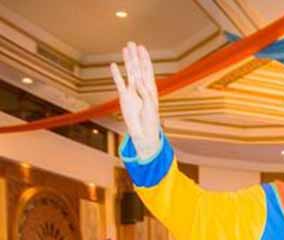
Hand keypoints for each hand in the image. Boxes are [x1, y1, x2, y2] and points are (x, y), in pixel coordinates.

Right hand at [110, 43, 161, 159]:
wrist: (143, 133)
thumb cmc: (151, 121)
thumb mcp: (150, 106)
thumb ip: (145, 93)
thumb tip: (138, 81)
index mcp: (151, 89)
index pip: (148, 71)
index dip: (145, 59)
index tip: (142, 48)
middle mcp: (141, 88)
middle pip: (138, 68)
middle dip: (135, 56)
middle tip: (132, 43)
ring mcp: (132, 91)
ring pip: (129, 73)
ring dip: (127, 61)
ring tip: (125, 49)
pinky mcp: (124, 97)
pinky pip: (119, 83)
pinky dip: (116, 74)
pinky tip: (113, 65)